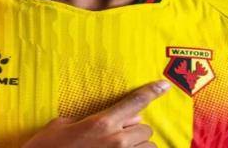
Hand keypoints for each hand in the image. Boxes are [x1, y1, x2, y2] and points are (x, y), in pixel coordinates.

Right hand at [22, 79, 170, 147]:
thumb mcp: (62, 125)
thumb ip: (89, 120)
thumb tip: (106, 122)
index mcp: (103, 123)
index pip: (135, 101)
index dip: (153, 91)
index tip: (165, 85)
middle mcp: (117, 141)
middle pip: (145, 129)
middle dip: (135, 130)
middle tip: (118, 133)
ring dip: (137, 147)